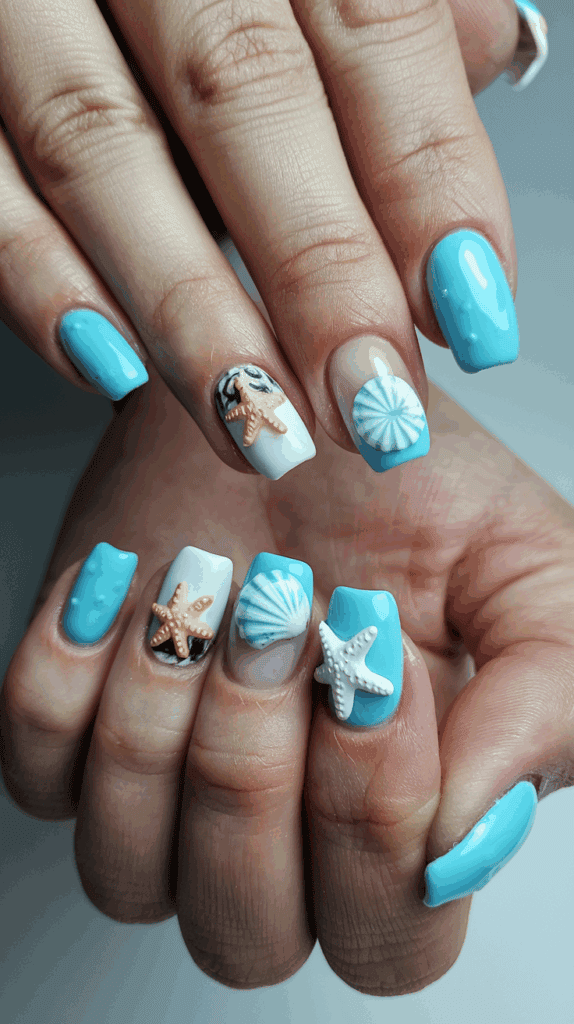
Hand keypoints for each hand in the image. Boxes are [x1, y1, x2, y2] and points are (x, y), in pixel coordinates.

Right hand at [0, 0, 546, 483]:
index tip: (470, 313)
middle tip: (373, 406)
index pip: (372, 30)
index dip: (428, 179)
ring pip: (102, 148)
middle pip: (245, 96)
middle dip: (319, 271)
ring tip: (261, 426)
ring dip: (189, 312)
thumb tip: (489, 53)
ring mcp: (25, 4)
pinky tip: (111, 368)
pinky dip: (40, 277)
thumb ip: (385, 8)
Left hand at [2, 364, 571, 993]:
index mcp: (403, 830)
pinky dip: (66, 673)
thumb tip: (461, 851)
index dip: (374, 811)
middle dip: (254, 769)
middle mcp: (279, 843)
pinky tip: (123, 580)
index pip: (384, 933)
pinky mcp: (74, 734)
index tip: (377, 656)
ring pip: (123, 870)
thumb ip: (534, 715)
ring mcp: (163, 800)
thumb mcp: (529, 580)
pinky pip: (35, 771)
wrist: (304, 405)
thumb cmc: (419, 496)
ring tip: (205, 579)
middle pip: (245, 928)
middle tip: (279, 616)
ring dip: (158, 720)